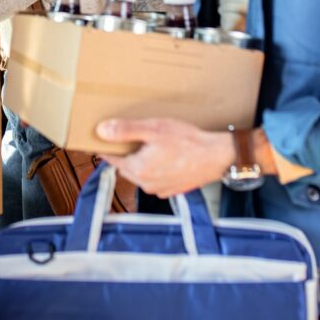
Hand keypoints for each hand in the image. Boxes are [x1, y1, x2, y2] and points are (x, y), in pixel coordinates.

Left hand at [96, 118, 234, 198]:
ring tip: (148, 145)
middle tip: (128, 137)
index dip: (106, 147)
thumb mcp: (153, 130)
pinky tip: (164, 156)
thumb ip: (125, 130)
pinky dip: (154, 169)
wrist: (218, 156)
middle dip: (124, 153)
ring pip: (139, 173)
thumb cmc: (187, 142)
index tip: (101, 139)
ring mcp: (160, 189)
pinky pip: (155, 179)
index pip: (111, 159)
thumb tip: (101, 131)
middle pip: (125, 166)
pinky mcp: (173, 190)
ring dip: (139, 161)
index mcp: (138, 170)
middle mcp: (146, 184)